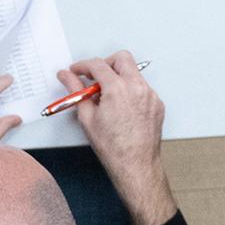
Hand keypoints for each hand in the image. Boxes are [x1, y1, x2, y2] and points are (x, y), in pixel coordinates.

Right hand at [54, 51, 173, 224]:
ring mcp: (150, 96)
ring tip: (106, 96)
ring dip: (118, 77)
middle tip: (94, 77)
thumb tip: (67, 77)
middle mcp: (137, 88)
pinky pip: (142, 87)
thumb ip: (75, 91)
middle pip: (121, 59)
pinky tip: (120, 106)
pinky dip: (130, 90)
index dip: (83, 66)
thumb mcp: (87, 117)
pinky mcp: (157, 104)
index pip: (98, 64)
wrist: (135, 165)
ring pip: (133, 72)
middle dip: (105, 64)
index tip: (77, 71)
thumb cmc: (114, 148)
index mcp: (118, 89)